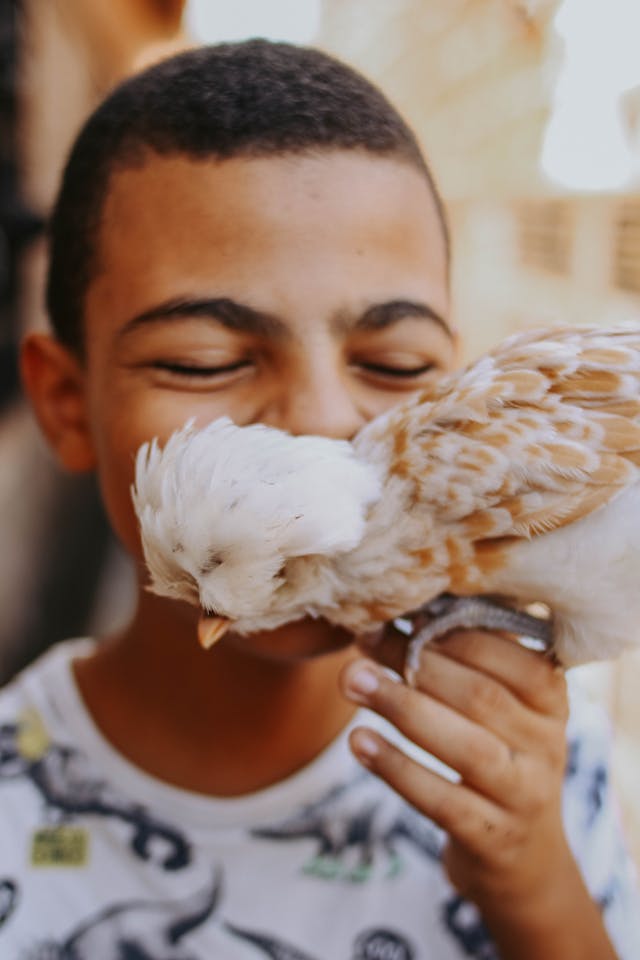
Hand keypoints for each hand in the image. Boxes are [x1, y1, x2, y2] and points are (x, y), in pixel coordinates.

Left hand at [340, 628, 617, 958]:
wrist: (524, 859)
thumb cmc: (497, 755)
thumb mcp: (500, 707)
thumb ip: (462, 660)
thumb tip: (395, 614)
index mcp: (550, 697)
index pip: (507, 653)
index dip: (449, 630)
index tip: (399, 614)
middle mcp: (547, 743)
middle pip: (481, 695)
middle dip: (416, 662)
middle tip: (365, 641)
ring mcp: (525, 795)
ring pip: (466, 746)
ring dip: (402, 707)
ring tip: (352, 680)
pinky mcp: (493, 837)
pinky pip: (442, 801)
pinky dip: (397, 768)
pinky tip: (358, 741)